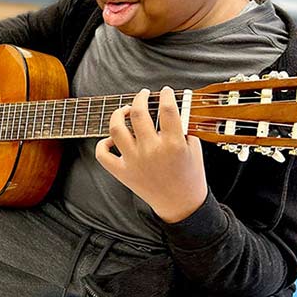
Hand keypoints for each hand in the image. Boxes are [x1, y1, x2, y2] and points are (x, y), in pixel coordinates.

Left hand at [95, 87, 207, 223]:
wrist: (180, 204)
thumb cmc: (189, 176)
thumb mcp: (194, 149)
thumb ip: (183, 128)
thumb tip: (172, 108)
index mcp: (173, 144)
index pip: (167, 110)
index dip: (165, 95)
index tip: (164, 91)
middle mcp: (151, 151)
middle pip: (139, 113)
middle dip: (140, 98)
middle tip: (143, 95)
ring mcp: (134, 161)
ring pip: (116, 129)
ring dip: (119, 114)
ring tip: (126, 110)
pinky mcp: (122, 172)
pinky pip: (103, 154)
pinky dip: (103, 144)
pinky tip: (112, 139)